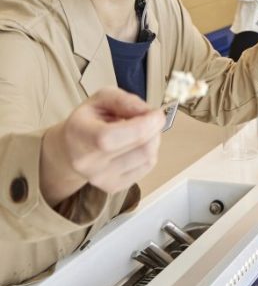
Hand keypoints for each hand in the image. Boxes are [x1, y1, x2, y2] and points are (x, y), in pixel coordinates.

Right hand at [41, 87, 164, 205]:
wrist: (72, 149)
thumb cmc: (89, 120)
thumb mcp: (101, 99)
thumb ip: (124, 100)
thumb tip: (147, 112)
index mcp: (80, 136)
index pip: (112, 138)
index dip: (142, 125)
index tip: (156, 113)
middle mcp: (88, 163)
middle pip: (139, 148)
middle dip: (154, 128)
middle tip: (150, 118)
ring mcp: (102, 179)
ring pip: (148, 158)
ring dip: (154, 139)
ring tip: (141, 130)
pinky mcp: (114, 187)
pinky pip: (147, 166)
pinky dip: (150, 151)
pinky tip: (137, 144)